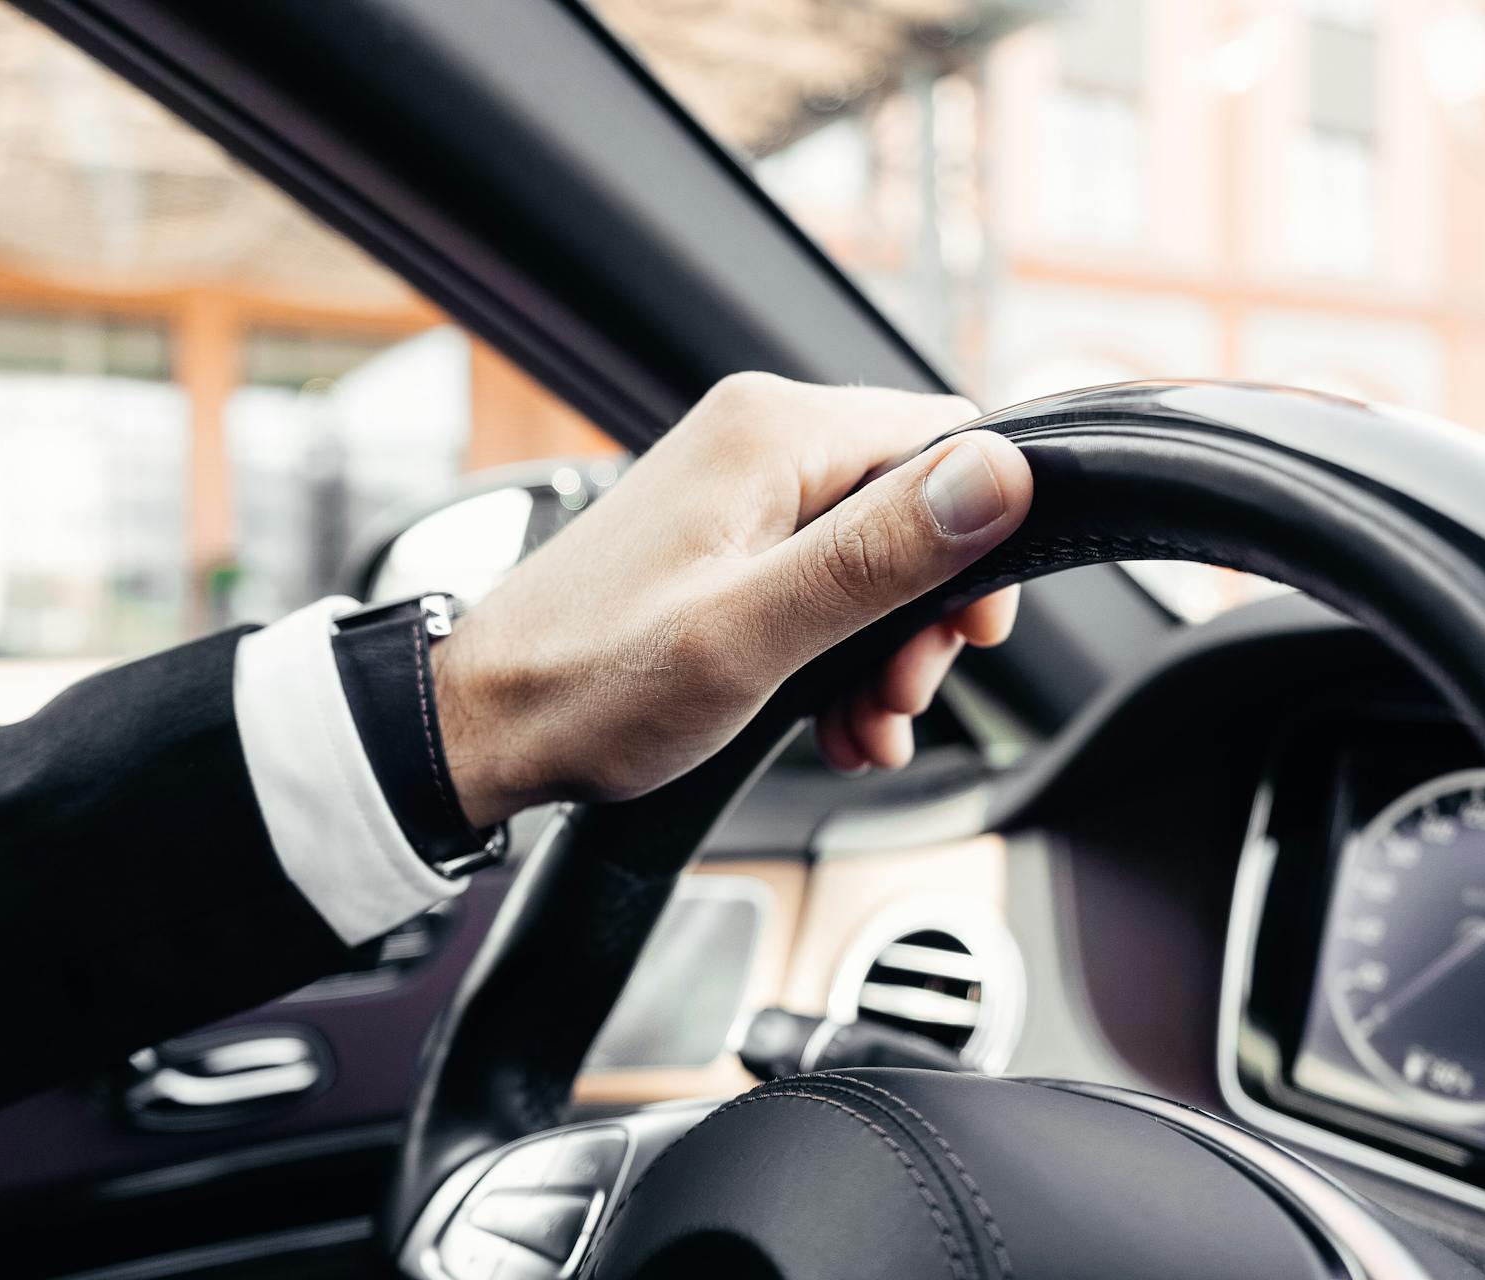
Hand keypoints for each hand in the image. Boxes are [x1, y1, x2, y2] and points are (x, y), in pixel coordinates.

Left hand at [431, 372, 1034, 826]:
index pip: (948, 442)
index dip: (981, 544)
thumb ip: (878, 555)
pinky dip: (843, 655)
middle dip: (927, 618)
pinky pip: (823, 583)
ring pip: (876, 558)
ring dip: (888, 653)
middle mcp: (759, 441)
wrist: (483, 725)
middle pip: (916, 508)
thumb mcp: (752, 631)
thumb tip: (1001, 475)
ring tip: (864, 728)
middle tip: (898, 698)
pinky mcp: (724, 541)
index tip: (968, 636)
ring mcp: (739, 492)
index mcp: (773, 432)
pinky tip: (833, 722)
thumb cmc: (590, 683)